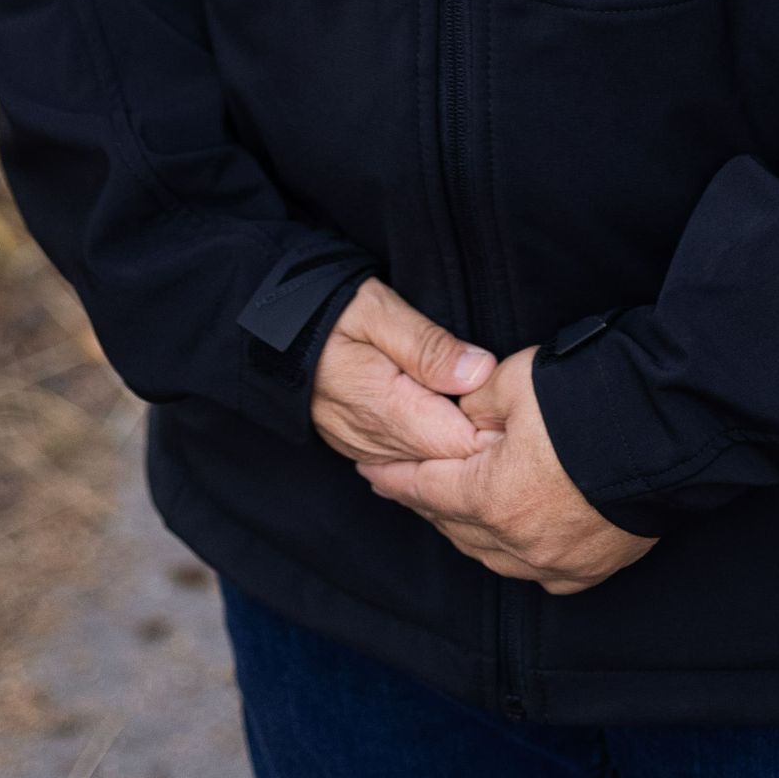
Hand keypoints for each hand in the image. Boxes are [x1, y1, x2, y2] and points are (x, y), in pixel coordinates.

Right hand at [311, 276, 497, 468]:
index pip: (462, 445)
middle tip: (502, 401)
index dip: (494, 426)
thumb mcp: (378, 310)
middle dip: (483, 439)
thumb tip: (480, 373)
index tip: (509, 399)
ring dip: (459, 444)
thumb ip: (428, 345)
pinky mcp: (363, 452)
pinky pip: (410, 463)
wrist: (269, 333)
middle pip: (451, 462)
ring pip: (432, 467)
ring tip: (479, 409)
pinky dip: (432, 449)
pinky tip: (447, 422)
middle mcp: (378, 443)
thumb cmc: (328, 311)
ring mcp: (368, 453)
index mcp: (387, 407)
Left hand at [356, 345, 657, 594]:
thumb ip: (472, 405)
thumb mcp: (513, 381)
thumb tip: (458, 417)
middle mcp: (519, 544)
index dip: (394, 478)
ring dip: (471, 529)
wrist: (669, 428)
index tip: (370, 471)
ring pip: (494, 555)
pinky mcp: (592, 569)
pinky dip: (518, 552)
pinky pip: (538, 571)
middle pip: (457, 526)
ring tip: (457, 505)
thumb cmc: (589, 399)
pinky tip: (514, 535)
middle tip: (409, 481)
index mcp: (492, 499)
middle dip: (430, 501)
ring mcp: (557, 564)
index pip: (426, 490)